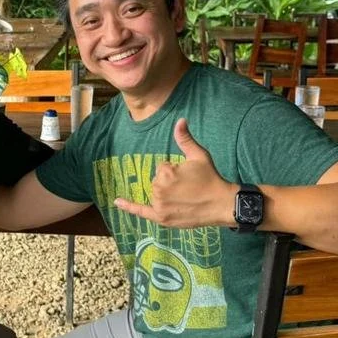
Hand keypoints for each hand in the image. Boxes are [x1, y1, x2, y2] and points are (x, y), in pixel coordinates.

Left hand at [113, 118, 235, 227]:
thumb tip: (179, 120)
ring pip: (155, 193)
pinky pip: (141, 211)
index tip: (189, 176)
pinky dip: (128, 206)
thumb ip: (185, 139)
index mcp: (166, 172)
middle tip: (189, 188)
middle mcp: (159, 188)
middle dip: (170, 182)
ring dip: (165, 194)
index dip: (176, 170)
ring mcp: (159, 205)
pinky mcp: (161, 218)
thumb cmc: (210, 178)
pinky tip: (117, 201)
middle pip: (157, 180)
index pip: (162, 167)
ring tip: (185, 198)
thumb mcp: (199, 155)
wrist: (221, 204)